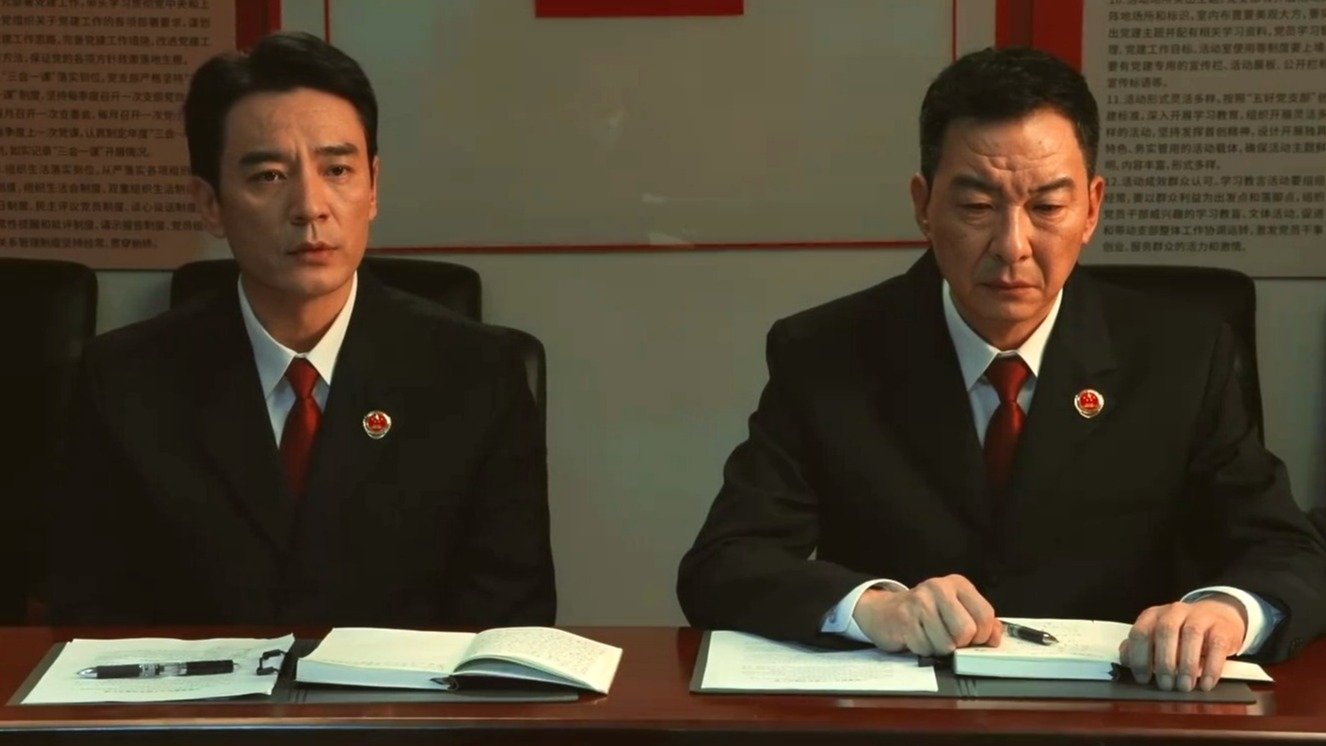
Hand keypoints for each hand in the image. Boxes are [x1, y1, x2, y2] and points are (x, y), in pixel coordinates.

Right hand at [851, 574, 1001, 655]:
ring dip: (939, 649)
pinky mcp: (904, 618)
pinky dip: (923, 649)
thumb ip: (981, 621)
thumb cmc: (925, 613)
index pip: (985, 615)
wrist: (885, 611)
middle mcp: (939, 587)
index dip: (982, 635)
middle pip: (967, 631)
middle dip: (960, 644)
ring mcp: (920, 602)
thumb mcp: (956, 609)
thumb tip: (995, 637)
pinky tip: (917, 637)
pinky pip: (925, 648)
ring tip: (930, 636)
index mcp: (958, 584)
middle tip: (950, 638)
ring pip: (946, 644)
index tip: (973, 638)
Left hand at [1119, 595, 1247, 691]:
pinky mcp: (1222, 628)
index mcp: (1154, 615)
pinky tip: (1205, 684)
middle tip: (1165, 685)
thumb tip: (1126, 660)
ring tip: (1184, 686)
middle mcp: (1175, 612)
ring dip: (1186, 666)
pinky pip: (1216, 646)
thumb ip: (1141, 647)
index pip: (1140, 632)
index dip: (1139, 657)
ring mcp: (1200, 617)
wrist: (1219, 616)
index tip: (1143, 678)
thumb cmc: (1182, 632)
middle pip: (1165, 632)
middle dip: (1164, 662)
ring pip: (1190, 636)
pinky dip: (1211, 668)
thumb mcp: (1158, 637)